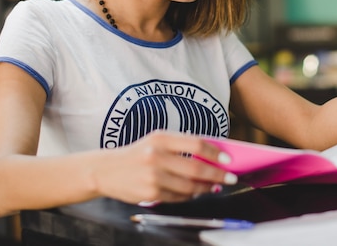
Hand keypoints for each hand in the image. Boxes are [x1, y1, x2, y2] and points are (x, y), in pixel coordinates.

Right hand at [92, 130, 235, 203]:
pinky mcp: (150, 194)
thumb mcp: (156, 141)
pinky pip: (178, 197)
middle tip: (231, 178)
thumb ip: (181, 145)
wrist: (105, 170)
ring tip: (214, 186)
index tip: (229, 159)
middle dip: (218, 175)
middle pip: (197, 169)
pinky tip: (195, 192)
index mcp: (161, 138)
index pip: (197, 145)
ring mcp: (153, 177)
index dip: (216, 153)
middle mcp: (157, 156)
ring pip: (190, 187)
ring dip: (206, 188)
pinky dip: (190, 196)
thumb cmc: (137, 154)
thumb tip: (213, 156)